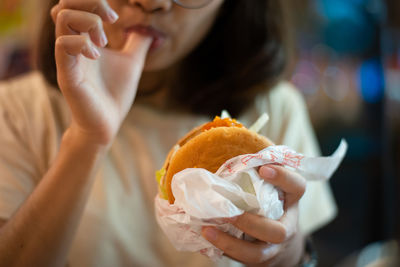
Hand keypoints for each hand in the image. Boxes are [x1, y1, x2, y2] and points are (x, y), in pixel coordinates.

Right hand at [51, 0, 151, 145]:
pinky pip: (63, 46)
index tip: (115, 17)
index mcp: (85, 40)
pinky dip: (82, 43)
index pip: (74, 5)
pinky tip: (97, 56)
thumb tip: (147, 29)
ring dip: (89, 22)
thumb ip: (137, 43)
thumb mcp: (132, 62)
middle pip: (64, 5)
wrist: (107, 123)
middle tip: (111, 19)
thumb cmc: (115, 94)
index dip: (94, 2)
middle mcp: (73, 45)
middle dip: (90, 3)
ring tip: (103, 42)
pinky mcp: (68, 74)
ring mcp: (68, 59)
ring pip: (62, 19)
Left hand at [202, 165, 305, 265]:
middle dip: (251, 222)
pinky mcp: (260, 261)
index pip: (297, 187)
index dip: (283, 178)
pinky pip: (243, 260)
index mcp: (291, 201)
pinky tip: (207, 236)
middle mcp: (287, 227)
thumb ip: (256, 170)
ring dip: (230, 243)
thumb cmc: (268, 202)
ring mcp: (274, 248)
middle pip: (278, 232)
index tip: (263, 168)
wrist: (280, 243)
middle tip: (229, 212)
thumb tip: (229, 145)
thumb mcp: (269, 186)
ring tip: (207, 229)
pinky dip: (223, 249)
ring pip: (258, 254)